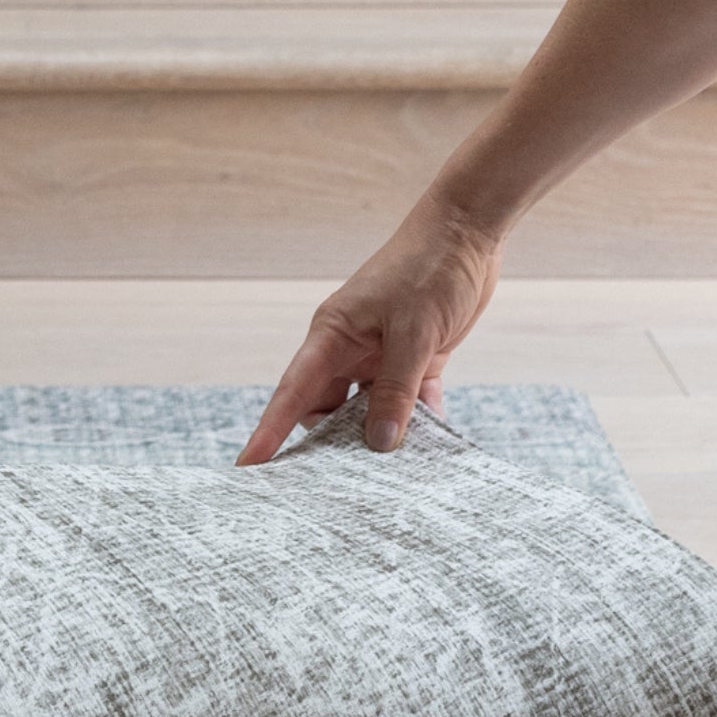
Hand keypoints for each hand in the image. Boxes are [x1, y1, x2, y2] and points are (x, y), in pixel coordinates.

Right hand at [237, 202, 503, 462]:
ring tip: (395, 472)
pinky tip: (436, 441)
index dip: (268, 432)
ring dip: (383, 435)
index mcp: (332, 335)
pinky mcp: (415, 358)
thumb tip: (380, 444)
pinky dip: (420, 420)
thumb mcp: (414, 334)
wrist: (467, 230)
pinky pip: (409, 401)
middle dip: (333, 445)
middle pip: (328, 410)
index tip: (249, 467)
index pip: (292, 394)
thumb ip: (397, 390)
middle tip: (345, 487)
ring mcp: (381, 355)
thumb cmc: (428, 268)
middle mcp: (350, 349)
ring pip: (369, 410)